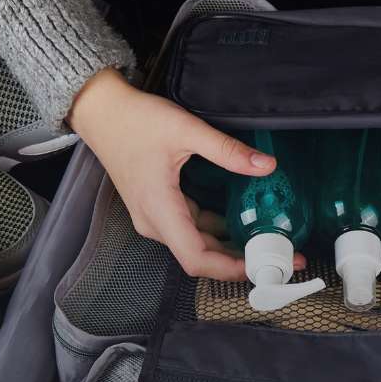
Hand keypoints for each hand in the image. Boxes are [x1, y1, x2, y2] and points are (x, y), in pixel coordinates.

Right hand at [69, 68, 303, 280]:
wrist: (101, 113)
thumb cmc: (134, 121)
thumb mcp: (185, 130)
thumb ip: (227, 150)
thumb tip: (265, 166)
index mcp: (158, 209)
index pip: (196, 257)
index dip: (230, 268)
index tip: (262, 264)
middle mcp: (154, 222)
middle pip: (200, 257)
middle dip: (239, 260)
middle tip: (278, 255)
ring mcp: (154, 218)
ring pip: (196, 245)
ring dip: (229, 248)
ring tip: (265, 241)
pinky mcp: (157, 209)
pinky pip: (190, 230)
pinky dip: (215, 232)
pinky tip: (240, 223)